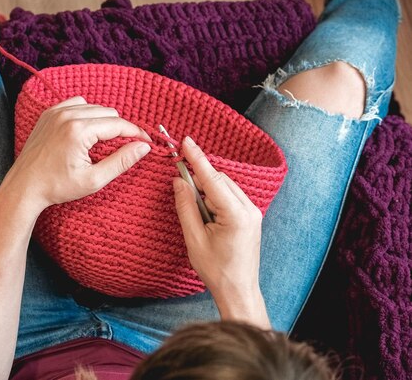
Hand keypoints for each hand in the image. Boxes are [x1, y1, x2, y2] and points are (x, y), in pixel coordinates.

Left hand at [1, 96, 150, 213]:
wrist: (24, 187)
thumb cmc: (57, 187)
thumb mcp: (94, 179)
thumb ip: (121, 161)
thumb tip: (143, 147)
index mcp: (79, 130)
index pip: (118, 124)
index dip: (136, 133)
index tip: (147, 142)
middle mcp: (67, 115)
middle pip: (108, 113)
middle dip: (120, 128)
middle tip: (125, 146)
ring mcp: (56, 112)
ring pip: (93, 106)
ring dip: (103, 121)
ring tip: (104, 141)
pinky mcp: (48, 113)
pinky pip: (76, 103)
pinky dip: (86, 113)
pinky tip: (86, 131)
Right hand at [173, 136, 268, 327]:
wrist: (238, 290)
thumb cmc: (216, 270)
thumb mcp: (194, 238)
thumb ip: (186, 206)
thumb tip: (179, 181)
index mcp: (236, 214)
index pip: (213, 179)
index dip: (197, 159)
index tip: (186, 142)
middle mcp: (249, 209)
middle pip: (219, 180)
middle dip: (199, 178)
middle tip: (179, 180)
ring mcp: (253, 212)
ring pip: (225, 187)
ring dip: (207, 190)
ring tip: (196, 213)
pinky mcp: (250, 217)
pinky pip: (230, 196)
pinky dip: (215, 197)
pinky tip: (206, 213)